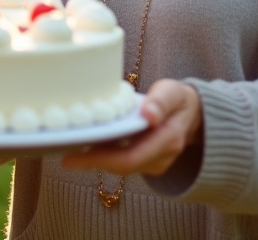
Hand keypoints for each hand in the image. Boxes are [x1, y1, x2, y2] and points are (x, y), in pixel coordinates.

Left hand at [62, 79, 201, 176]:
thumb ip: (161, 101)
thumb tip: (148, 115)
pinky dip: (107, 155)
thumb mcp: (172, 92)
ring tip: (73, 146)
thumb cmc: (178, 98)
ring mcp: (156, 163)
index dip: (99, 160)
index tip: (72, 157)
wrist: (193, 112)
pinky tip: (91, 144)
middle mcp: (162, 157)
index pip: (129, 158)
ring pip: (121, 166)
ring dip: (98, 159)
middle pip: (121, 166)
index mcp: (167, 140)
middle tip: (65, 154)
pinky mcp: (150, 163)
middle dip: (92, 162)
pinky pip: (125, 162)